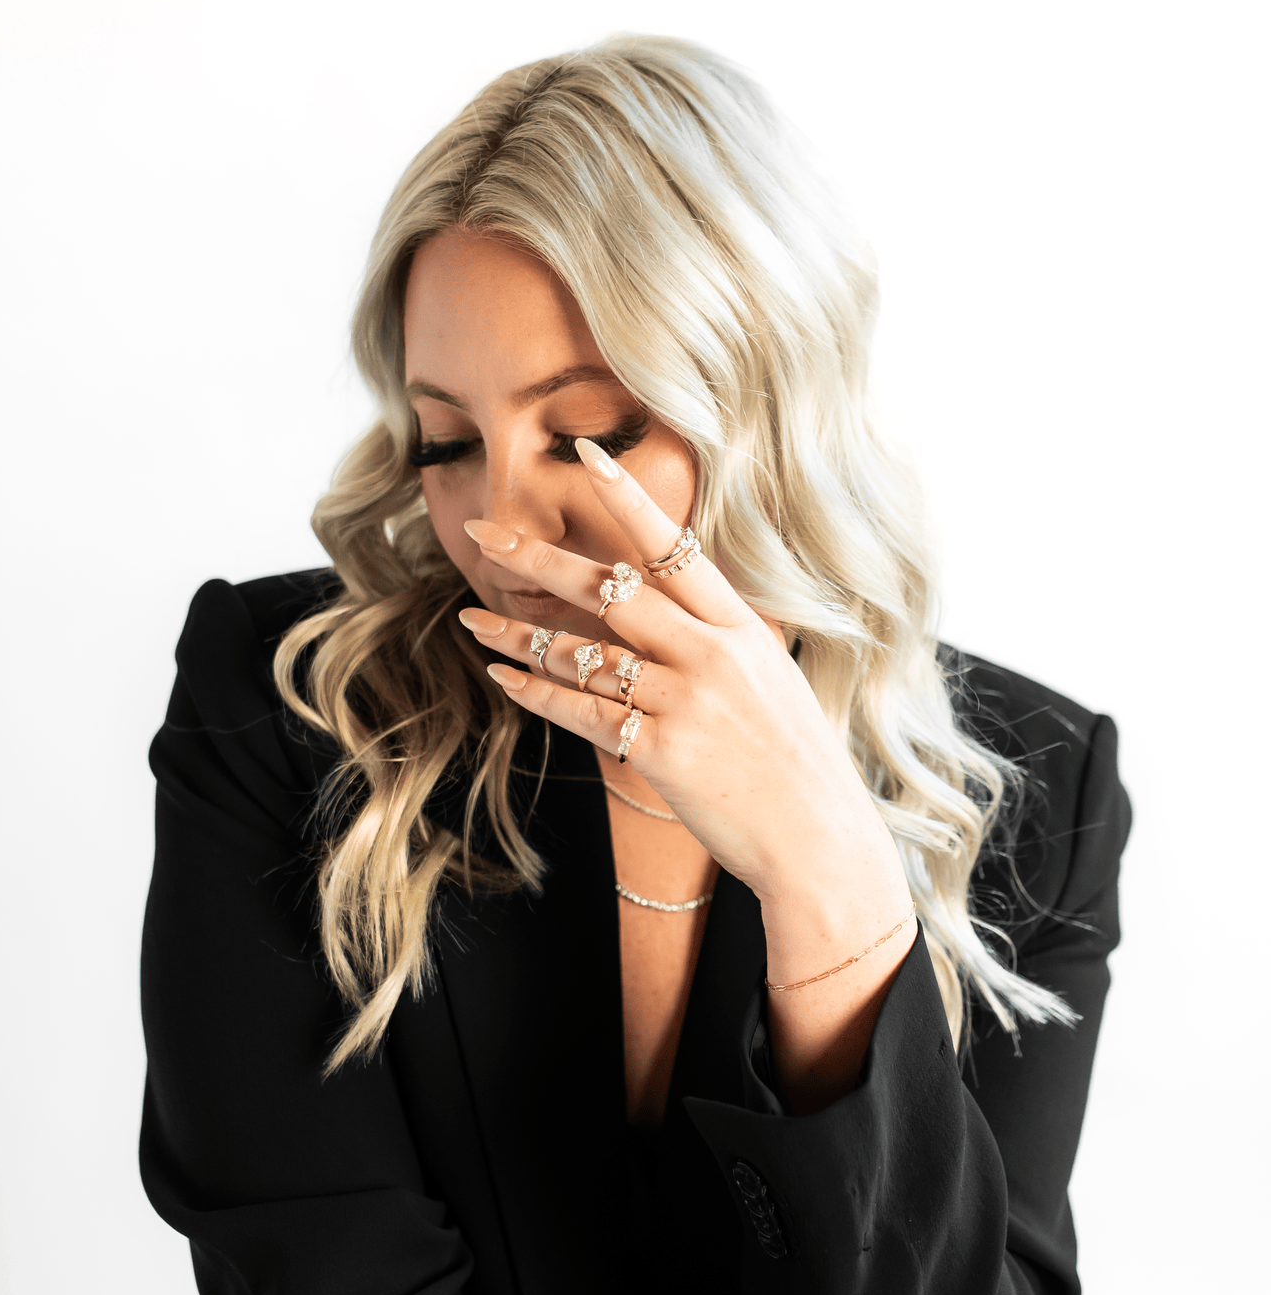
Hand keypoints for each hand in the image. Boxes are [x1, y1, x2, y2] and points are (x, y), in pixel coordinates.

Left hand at [457, 439, 901, 917]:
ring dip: (519, 633)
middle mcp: (711, 653)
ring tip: (474, 619)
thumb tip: (666, 604)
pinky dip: (537, 693)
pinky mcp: (661, 749)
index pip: (676, 547)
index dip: (628, 500)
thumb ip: (716, 637)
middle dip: (538, 557)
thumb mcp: (769, 676)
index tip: (587, 457)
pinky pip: (582, 712)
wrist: (819, 837)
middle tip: (484, 533)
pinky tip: (504, 677)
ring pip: (583, 652)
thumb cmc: (794, 760)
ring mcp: (685, 700)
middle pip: (611, 588)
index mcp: (741, 626)